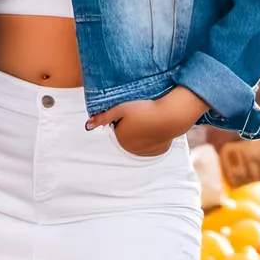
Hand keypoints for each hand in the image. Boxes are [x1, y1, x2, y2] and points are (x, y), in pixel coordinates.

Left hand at [87, 86, 208, 157]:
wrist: (171, 116)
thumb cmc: (145, 110)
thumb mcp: (121, 109)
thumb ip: (104, 117)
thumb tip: (88, 125)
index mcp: (120, 138)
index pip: (117, 125)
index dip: (123, 115)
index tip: (131, 109)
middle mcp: (131, 148)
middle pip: (128, 133)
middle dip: (132, 124)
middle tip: (141, 112)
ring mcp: (146, 151)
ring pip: (141, 138)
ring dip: (143, 130)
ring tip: (149, 118)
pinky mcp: (159, 149)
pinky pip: (153, 142)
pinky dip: (154, 136)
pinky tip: (157, 126)